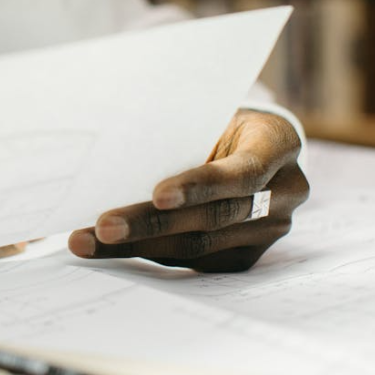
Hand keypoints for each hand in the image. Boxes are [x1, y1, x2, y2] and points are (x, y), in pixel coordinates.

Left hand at [68, 110, 308, 272]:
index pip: (243, 172)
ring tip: (89, 241)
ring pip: (198, 246)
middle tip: (104, 226)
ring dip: (139, 245)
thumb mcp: (209, 112)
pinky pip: (194, 261)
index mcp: (279, 144)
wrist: (252, 142)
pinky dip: (149, 254)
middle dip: (152, 223)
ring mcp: (269, 229)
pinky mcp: (246, 255)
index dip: (201, 185)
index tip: (158, 194)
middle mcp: (284, 192)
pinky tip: (110, 249)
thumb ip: (181, 133)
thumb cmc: (218, 119)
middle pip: (213, 216)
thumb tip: (113, 152)